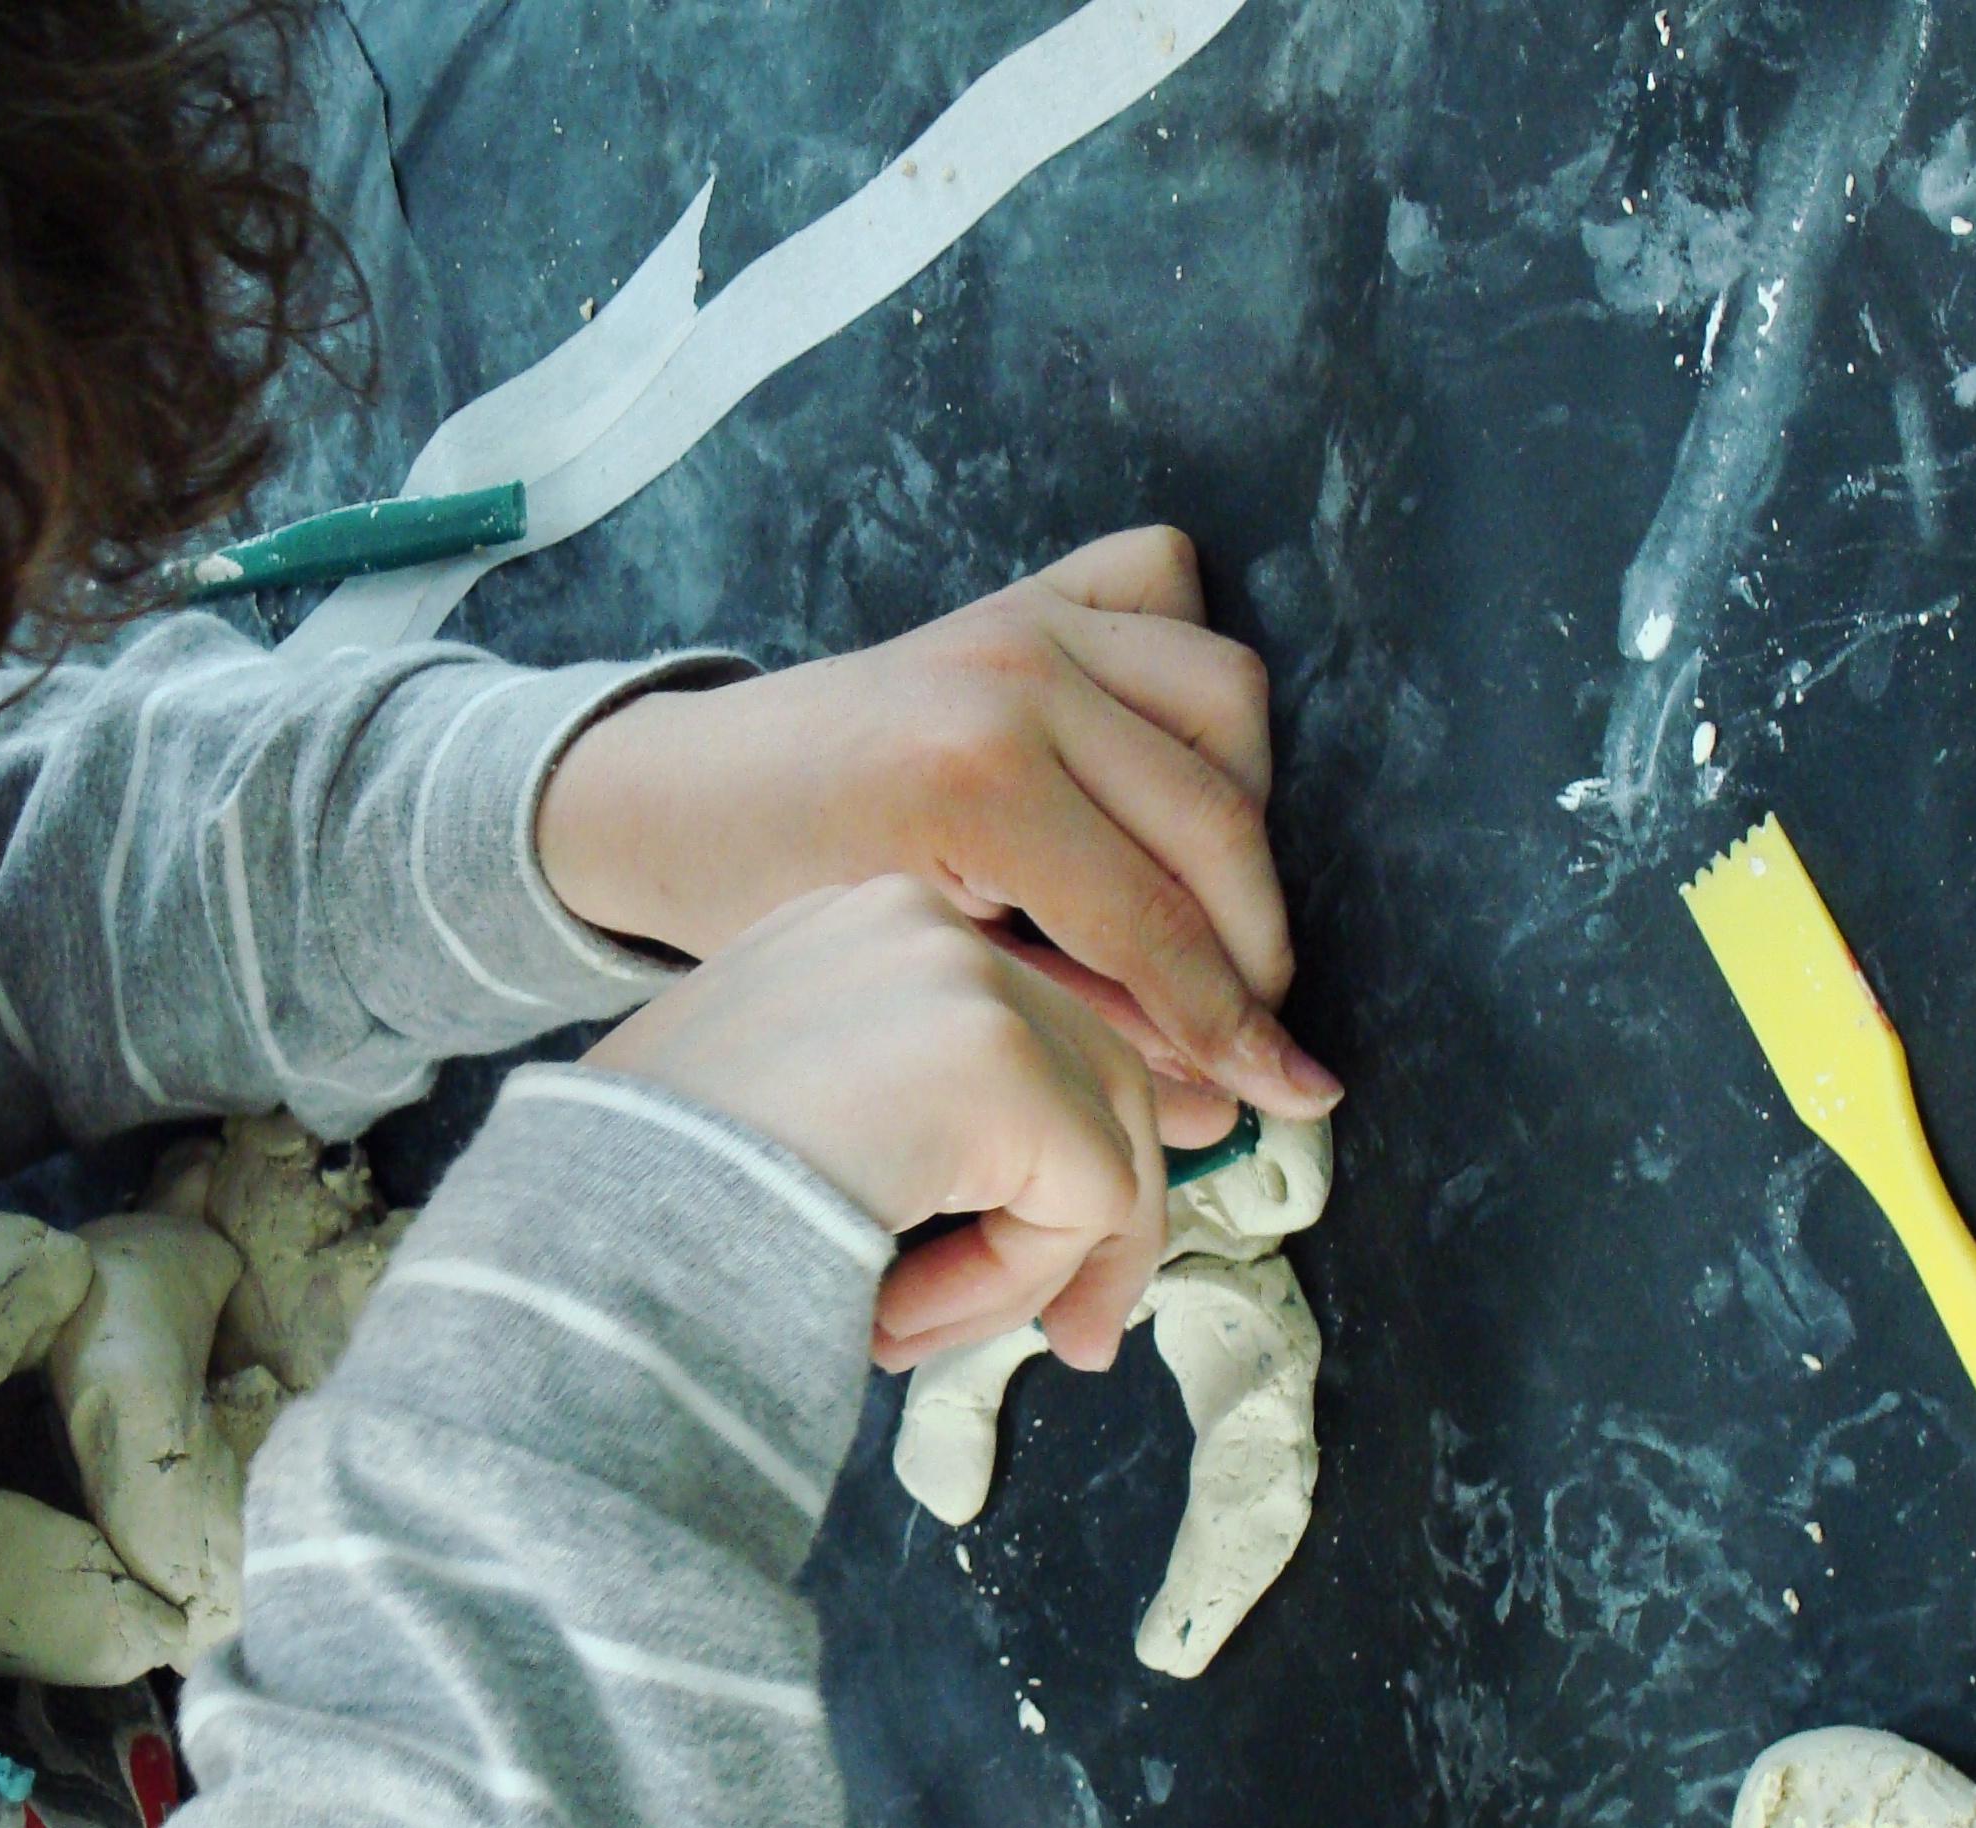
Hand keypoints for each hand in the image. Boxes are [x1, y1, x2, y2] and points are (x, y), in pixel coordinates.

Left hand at [539, 527, 1339, 1143]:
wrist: (682, 798)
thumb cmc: (773, 904)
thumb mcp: (925, 979)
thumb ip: (1087, 1022)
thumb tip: (1234, 1096)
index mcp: (971, 782)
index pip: (1155, 922)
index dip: (1232, 1022)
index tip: (1293, 1089)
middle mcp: (1015, 678)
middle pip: (1216, 814)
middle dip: (1255, 937)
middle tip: (1254, 1016)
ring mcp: (1025, 618)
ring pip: (1225, 694)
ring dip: (1243, 804)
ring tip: (1210, 898)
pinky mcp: (1027, 590)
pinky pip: (1162, 583)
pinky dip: (1181, 659)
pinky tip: (1166, 753)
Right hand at [583, 878, 1164, 1371]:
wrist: (582, 1235)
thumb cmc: (640, 1207)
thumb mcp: (784, 1123)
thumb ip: (911, 1127)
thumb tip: (1066, 1194)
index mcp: (855, 930)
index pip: (1022, 1031)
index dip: (1050, 1163)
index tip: (1046, 1274)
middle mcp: (915, 922)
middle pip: (1097, 1073)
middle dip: (1094, 1226)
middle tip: (1076, 1338)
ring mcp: (963, 980)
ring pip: (1102, 1148)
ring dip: (1024, 1273)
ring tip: (902, 1329)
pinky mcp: (996, 1062)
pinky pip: (1086, 1202)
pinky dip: (1010, 1286)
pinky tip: (892, 1313)